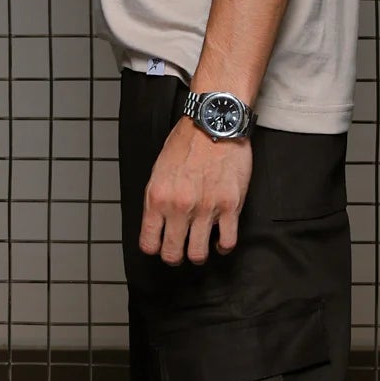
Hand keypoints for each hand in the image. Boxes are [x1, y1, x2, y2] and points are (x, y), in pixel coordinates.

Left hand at [140, 116, 252, 264]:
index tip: (160, 245)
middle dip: (174, 257)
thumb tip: (157, 223)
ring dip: (198, 254)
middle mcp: (179, 207)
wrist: (214, 123)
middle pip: (172, 253)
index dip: (154, 248)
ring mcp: (206, 208)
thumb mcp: (158, 170)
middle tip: (179, 251)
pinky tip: (220, 241)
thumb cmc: (187, 142)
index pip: (149, 243)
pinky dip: (222, 246)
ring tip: (199, 246)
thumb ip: (157, 199)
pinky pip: (227, 241)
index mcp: (157, 198)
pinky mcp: (230, 206)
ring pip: (198, 254)